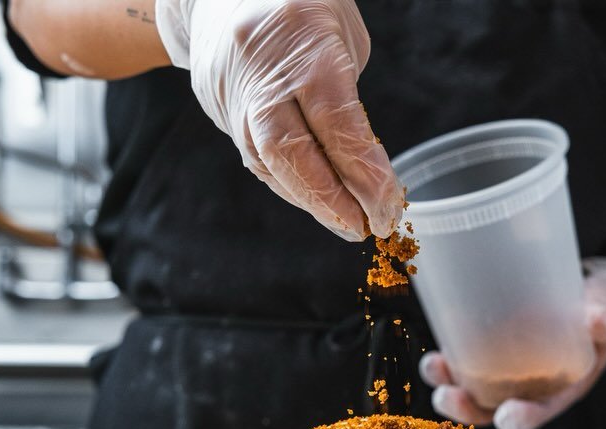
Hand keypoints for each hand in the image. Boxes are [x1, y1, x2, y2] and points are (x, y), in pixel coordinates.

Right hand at [156, 0, 403, 239]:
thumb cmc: (300, 1)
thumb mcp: (342, 30)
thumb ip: (348, 96)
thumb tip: (361, 162)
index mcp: (302, 44)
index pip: (335, 122)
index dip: (363, 171)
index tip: (388, 203)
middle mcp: (262, 73)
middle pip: (290, 152)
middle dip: (330, 200)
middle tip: (364, 228)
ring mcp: (233, 92)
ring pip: (267, 162)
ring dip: (309, 200)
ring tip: (345, 222)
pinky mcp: (218, 108)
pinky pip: (255, 156)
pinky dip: (289, 183)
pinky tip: (314, 200)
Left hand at [419, 259, 605, 428]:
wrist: (585, 302)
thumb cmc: (596, 318)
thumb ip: (603, 324)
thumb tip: (596, 318)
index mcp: (556, 392)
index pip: (536, 413)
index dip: (521, 419)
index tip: (507, 418)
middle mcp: (525, 387)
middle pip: (490, 408)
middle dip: (464, 406)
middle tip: (446, 395)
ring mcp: (503, 370)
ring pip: (469, 385)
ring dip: (446, 381)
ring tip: (433, 366)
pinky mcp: (489, 346)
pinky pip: (463, 357)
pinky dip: (449, 351)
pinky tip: (440, 331)